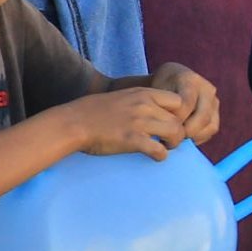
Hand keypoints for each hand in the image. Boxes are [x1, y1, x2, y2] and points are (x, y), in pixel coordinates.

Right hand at [66, 88, 187, 161]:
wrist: (72, 123)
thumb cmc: (93, 112)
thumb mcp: (122, 97)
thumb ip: (141, 101)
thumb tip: (157, 112)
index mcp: (142, 93)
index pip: (178, 100)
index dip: (179, 114)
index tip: (171, 123)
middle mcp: (144, 105)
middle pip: (179, 120)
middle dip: (178, 133)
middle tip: (170, 141)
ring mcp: (138, 122)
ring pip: (175, 133)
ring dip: (173, 144)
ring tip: (165, 148)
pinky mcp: (132, 139)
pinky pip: (159, 150)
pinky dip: (161, 155)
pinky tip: (155, 156)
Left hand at [149, 63, 219, 142]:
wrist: (170, 81)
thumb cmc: (160, 88)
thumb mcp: (156, 92)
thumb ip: (161, 107)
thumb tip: (165, 129)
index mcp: (191, 80)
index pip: (186, 105)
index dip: (174, 120)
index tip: (163, 126)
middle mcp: (207, 89)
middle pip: (203, 117)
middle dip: (187, 132)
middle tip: (172, 139)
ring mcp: (214, 101)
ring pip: (211, 126)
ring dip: (195, 136)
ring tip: (179, 138)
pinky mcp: (216, 112)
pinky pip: (212, 129)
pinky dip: (200, 137)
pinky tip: (186, 137)